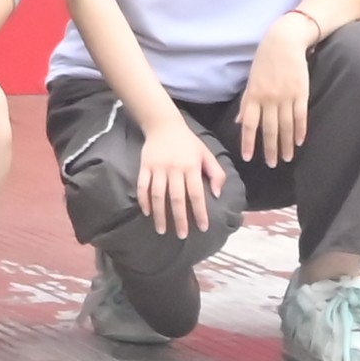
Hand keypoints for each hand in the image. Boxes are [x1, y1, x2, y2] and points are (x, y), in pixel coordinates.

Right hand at [126, 104, 226, 241]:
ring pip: (157, 195)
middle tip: (182, 235)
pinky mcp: (144, 166)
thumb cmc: (188, 142)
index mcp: (191, 166)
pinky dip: (143, 200)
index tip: (203, 227)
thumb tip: (217, 195)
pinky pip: (142, 186)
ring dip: (160, 214)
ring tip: (162, 230)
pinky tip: (147, 212)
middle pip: (176, 198)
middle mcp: (174, 168)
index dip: (200, 212)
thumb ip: (216, 174)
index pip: (196, 194)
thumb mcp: (207, 154)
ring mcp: (157, 168)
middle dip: (179, 219)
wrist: (163, 124)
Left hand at [236, 23, 316, 167]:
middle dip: (270, 149)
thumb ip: (246, 104)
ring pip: (286, 126)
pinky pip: (300, 116)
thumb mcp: (251, 82)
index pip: (250, 125)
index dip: (249, 142)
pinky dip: (300, 130)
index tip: (248, 158)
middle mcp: (269, 99)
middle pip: (269, 129)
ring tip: (287, 158)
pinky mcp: (301, 93)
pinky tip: (300, 142)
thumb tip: (240, 123)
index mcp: (253, 96)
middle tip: (272, 165)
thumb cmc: (264, 63)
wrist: (283, 43)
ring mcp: (286, 97)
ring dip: (286, 144)